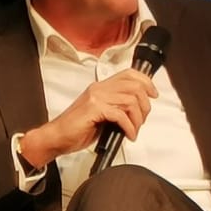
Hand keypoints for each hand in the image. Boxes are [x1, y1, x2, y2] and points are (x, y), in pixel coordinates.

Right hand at [20, 69, 157, 169]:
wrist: (57, 136)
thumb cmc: (77, 128)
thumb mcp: (102, 114)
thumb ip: (117, 108)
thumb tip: (138, 111)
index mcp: (101, 87)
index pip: (129, 74)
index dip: (146, 82)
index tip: (153, 95)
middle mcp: (99, 88)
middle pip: (134, 87)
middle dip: (145, 106)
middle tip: (142, 121)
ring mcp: (96, 97)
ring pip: (130, 101)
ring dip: (138, 119)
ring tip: (134, 130)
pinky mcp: (94, 109)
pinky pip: (121, 115)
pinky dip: (129, 127)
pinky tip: (128, 135)